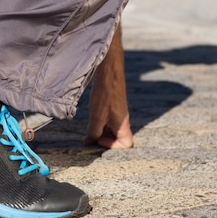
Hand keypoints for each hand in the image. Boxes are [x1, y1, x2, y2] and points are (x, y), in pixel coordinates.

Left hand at [84, 25, 133, 148]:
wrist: (108, 71)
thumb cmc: (105, 94)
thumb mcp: (97, 117)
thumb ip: (94, 132)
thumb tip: (89, 141)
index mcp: (123, 124)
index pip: (127, 144)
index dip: (113, 146)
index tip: (99, 139)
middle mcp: (122, 120)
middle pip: (117, 138)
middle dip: (104, 139)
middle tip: (91, 134)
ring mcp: (117, 113)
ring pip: (110, 128)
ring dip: (100, 130)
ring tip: (89, 125)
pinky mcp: (111, 106)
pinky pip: (107, 120)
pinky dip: (98, 121)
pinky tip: (90, 116)